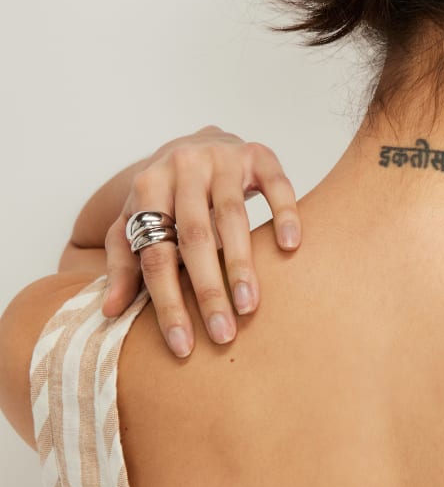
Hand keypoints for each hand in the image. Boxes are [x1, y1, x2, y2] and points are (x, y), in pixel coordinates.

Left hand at [102, 126, 301, 356]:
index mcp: (147, 187)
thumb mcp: (136, 221)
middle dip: (208, 290)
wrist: (197, 142)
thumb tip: (111, 310)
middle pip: (194, 237)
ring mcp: (222, 158)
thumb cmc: (168, 194)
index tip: (183, 344)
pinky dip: (285, 215)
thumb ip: (125, 262)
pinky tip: (289, 247)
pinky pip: (277, 186)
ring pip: (233, 215)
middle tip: (222, 333)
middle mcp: (182, 168)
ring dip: (242, 264)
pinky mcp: (258, 154)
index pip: (156, 254)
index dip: (167, 303)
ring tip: (250, 305)